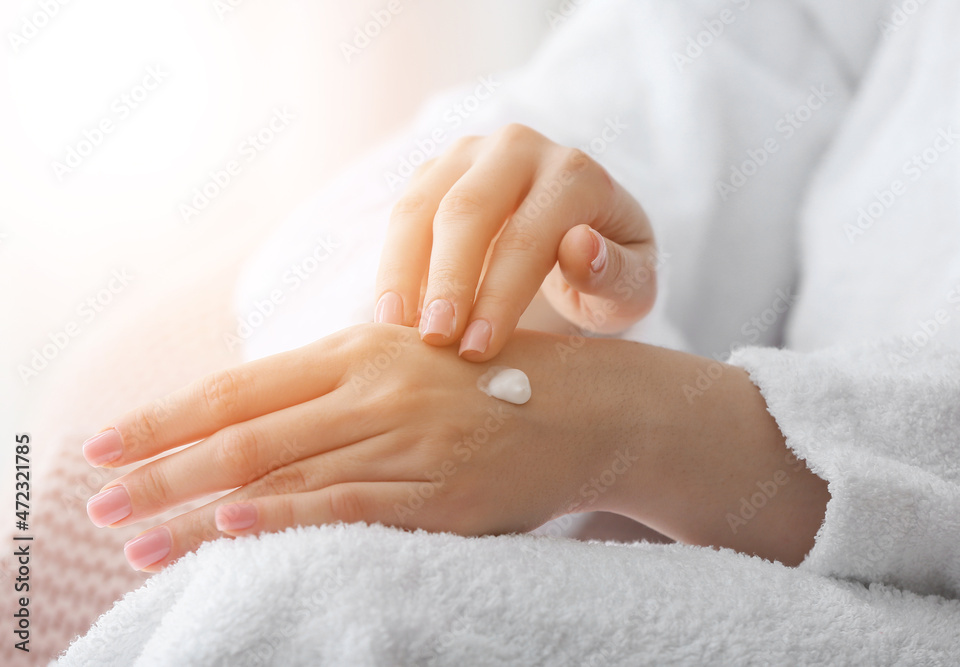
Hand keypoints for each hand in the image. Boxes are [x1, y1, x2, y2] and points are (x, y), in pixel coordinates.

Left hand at [82, 325, 828, 571]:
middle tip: (100, 503)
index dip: (167, 416)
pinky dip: (285, 518)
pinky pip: (349, 504)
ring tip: (136, 537)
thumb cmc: (490, 377)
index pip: (242, 385)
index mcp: (361, 346)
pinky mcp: (438, 489)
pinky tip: (230, 530)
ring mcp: (405, 437)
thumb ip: (336, 386)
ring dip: (200, 509)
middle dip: (162, 471)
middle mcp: (374, 385)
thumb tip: (252, 419)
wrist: (589, 403)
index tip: (106, 443)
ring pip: (284, 474)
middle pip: (245, 432)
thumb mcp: (407, 361)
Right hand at [374, 123, 658, 360]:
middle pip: (467, 210)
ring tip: (393, 330)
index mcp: (576, 174)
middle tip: (434, 340)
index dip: (500, 294)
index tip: (477, 349)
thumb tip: (579, 246)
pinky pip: (402, 214)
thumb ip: (615, 273)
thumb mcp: (633, 285)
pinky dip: (393, 265)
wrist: (581, 237)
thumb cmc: (610, 272)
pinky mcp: (436, 171)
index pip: (530, 234)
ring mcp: (471, 154)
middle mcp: (520, 148)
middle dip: (447, 280)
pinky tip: (391, 315)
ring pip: (420, 206)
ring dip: (402, 271)